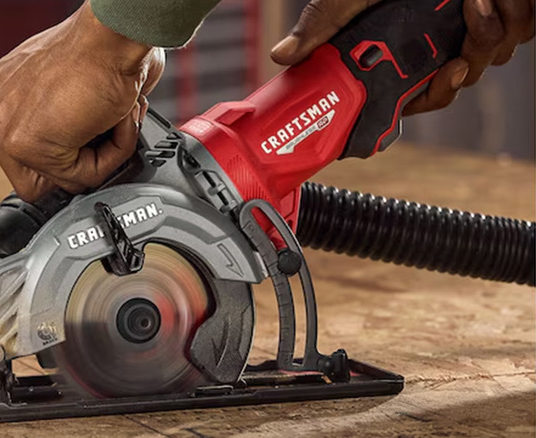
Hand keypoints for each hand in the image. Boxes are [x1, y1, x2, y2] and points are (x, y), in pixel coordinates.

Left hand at [0, 1, 164, 201]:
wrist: (114, 33)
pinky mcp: (24, 144)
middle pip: (38, 175)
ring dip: (104, 154)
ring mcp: (2, 129)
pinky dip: (113, 155)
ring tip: (118, 117)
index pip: (28, 155)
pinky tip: (118, 120)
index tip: (94, 134)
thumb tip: (86, 143)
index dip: (71, 150)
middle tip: (105, 131)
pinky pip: (81, 177)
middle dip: (81, 160)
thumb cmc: (105, 47)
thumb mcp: (68, 88)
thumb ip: (64, 120)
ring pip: (63, 178)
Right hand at [270, 0, 534, 115]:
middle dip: (465, 61)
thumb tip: (280, 57)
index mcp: (403, 50)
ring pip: (494, 56)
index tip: (443, 76)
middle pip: (461, 81)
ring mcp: (474, 29)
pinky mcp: (506, 12)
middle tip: (459, 40)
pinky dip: (515, 11)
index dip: (434, 97)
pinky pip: (522, 30)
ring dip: (489, 30)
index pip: (421, 97)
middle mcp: (438, 43)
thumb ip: (320, 24)